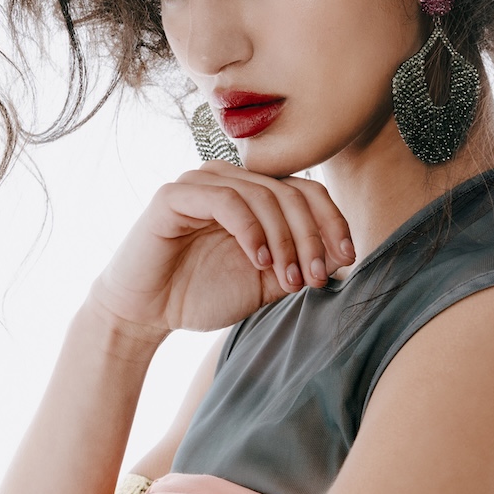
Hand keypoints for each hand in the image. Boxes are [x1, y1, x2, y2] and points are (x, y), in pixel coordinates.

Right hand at [89, 161, 354, 336]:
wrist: (146, 313)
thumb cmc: (201, 294)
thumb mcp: (264, 283)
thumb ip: (300, 266)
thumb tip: (344, 253)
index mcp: (253, 194)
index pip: (306, 191)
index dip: (332, 221)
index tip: (347, 258)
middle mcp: (230, 180)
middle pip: (290, 192)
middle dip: (310, 237)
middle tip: (313, 278)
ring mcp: (201, 183)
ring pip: (263, 195)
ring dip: (283, 240)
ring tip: (285, 278)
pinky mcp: (174, 196)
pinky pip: (226, 200)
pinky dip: (250, 230)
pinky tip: (259, 260)